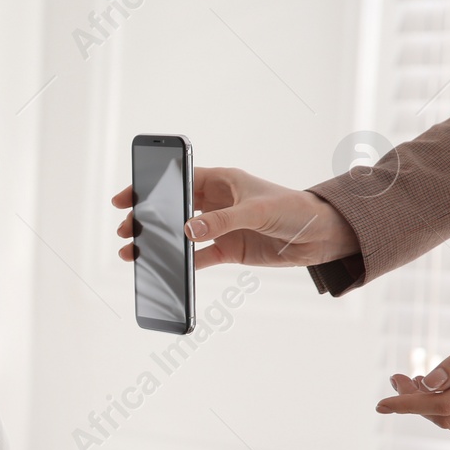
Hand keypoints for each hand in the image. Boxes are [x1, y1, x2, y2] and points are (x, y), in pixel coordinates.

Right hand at [112, 166, 359, 269]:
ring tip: (134, 251)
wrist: (324, 236)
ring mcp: (222, 227)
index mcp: (223, 181)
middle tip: (125, 228)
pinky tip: (166, 268)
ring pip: (180, 234)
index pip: (179, 180)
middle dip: (148, 217)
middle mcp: (219, 203)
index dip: (152, 187)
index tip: (127, 196)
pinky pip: (198, 257)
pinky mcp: (229, 250)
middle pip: (173, 208)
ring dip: (159, 242)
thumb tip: (186, 230)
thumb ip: (221, 221)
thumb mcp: (258, 212)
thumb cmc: (296, 210)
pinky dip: (181, 263)